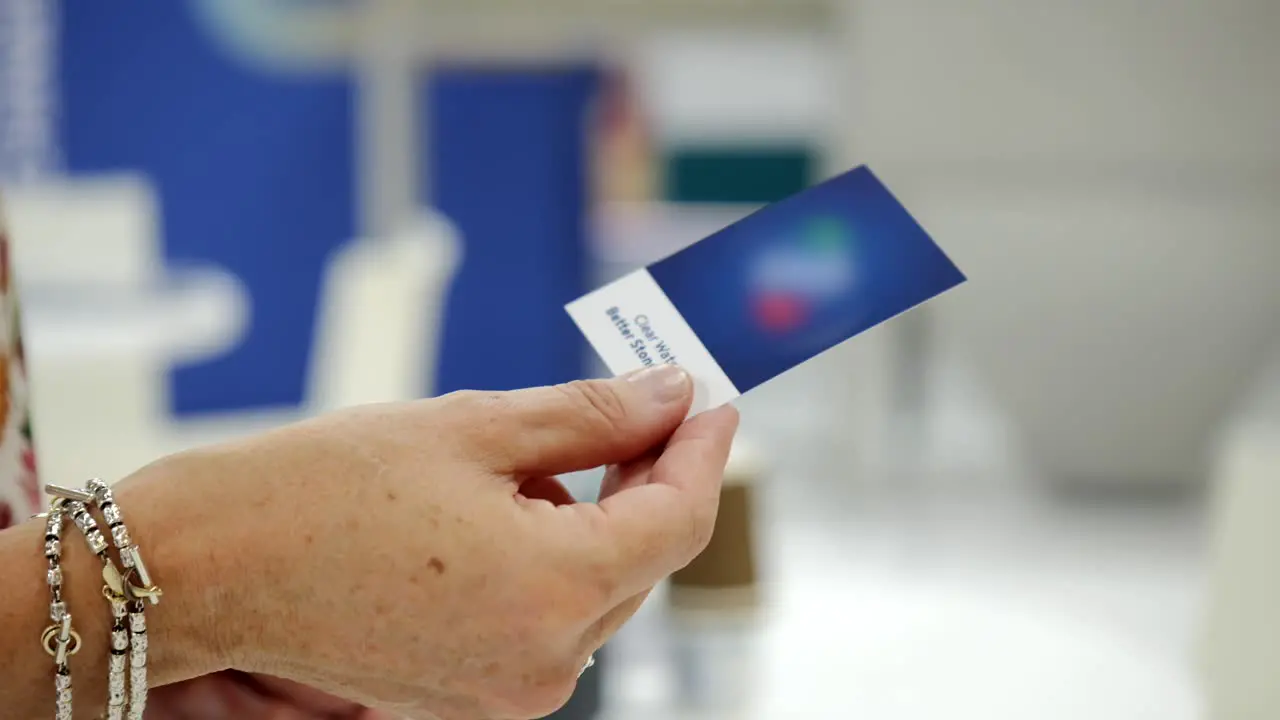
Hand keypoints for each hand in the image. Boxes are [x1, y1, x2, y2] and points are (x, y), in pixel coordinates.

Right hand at [118, 365, 736, 719]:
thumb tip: (670, 395)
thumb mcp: (471, 429)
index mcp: (550, 593)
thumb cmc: (315, 492)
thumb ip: (591, 416)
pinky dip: (551, 560)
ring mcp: (506, 691)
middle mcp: (541, 661)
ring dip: (593, 518)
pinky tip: (507, 508)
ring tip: (541, 456)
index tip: (712, 401)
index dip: (703, 452)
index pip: (675, 519)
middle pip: (642, 559)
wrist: (203, 566)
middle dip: (650, 478)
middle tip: (643, 407)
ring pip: (597, 590)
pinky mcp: (473, 694)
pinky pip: (549, 619)